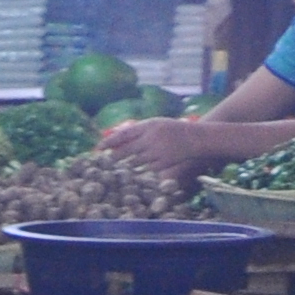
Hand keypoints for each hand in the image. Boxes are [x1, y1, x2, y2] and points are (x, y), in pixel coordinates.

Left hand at [99, 115, 235, 174]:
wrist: (197, 138)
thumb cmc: (172, 130)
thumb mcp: (155, 124)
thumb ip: (137, 131)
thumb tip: (113, 138)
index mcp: (149, 125)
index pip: (123, 134)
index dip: (108, 142)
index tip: (97, 148)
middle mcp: (151, 138)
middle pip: (125, 151)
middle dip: (113, 158)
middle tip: (104, 163)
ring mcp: (157, 152)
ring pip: (134, 162)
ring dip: (127, 165)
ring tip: (123, 166)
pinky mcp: (162, 163)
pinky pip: (146, 169)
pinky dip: (142, 170)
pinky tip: (142, 169)